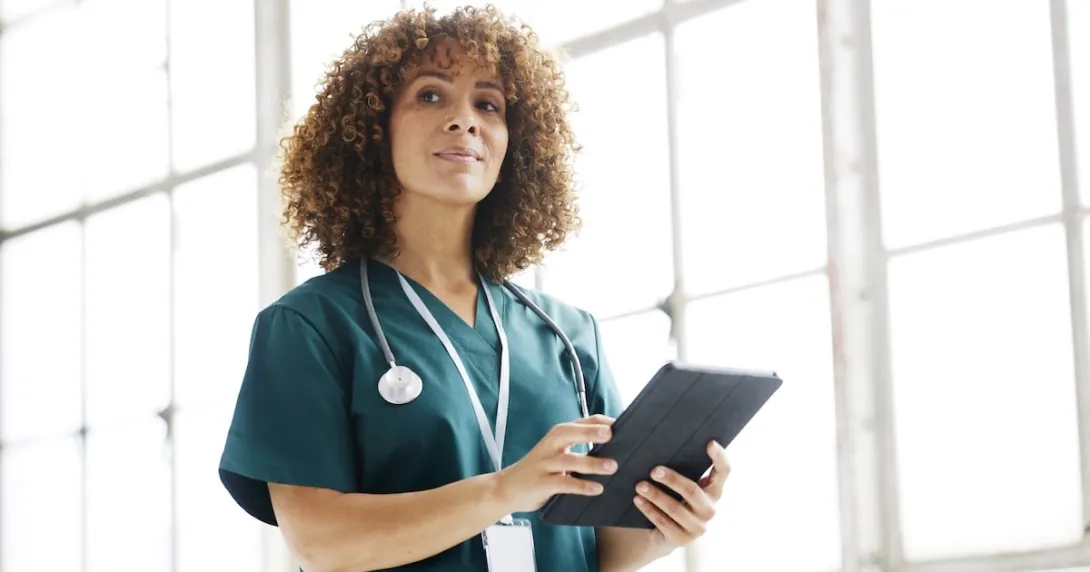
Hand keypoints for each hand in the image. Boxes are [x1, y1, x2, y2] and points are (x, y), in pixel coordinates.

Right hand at [495, 415, 617, 512]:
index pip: (583, 421)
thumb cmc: (539, 469)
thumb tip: (611, 444)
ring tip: (612, 467)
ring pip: (569, 459)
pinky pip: (564, 483)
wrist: (507, 487)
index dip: (602, 422)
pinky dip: (581, 485)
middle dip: (591, 432)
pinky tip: (596, 488)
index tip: (623, 425)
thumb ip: (577, 446)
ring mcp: (545, 464)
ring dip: (592, 463)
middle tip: (611, 434)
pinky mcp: (542, 483)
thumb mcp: (556, 452)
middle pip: (570, 433)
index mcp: (557, 435)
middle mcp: (551, 445)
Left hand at [632, 440, 729, 549]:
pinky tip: (638, 500)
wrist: (660, 532)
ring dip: (656, 496)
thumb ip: (681, 468)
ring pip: (676, 509)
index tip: (710, 443)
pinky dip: (649, 510)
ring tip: (639, 486)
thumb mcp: (679, 483)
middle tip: (653, 470)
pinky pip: (664, 523)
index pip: (724, 472)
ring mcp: (698, 527)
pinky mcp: (682, 540)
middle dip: (672, 480)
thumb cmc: (671, 497)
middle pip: (693, 491)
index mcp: (713, 490)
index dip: (719, 458)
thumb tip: (662, 443)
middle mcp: (710, 509)